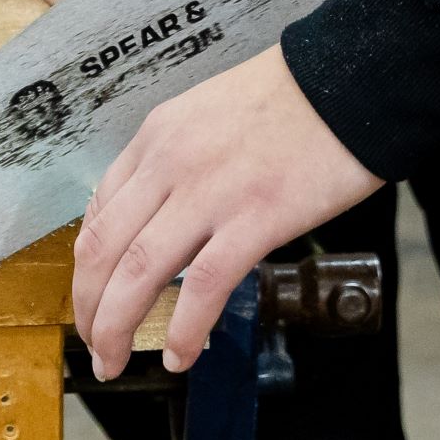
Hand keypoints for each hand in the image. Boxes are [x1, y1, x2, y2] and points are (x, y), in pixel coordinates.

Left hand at [74, 47, 379, 378]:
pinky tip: (179, 355)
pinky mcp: (257, 218)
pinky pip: (204, 286)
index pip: (99, 211)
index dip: (87, 266)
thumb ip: (181, 159)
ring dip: (115, 328)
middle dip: (89, 308)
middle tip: (93, 344)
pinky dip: (183, 330)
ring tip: (115, 361)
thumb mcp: (212, 112)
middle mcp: (172, 163)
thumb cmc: (294, 97)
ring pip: (137, 273)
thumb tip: (168, 218)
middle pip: (103, 249)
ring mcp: (212, 192)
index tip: (94, 295)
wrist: (352, 78)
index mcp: (160, 135)